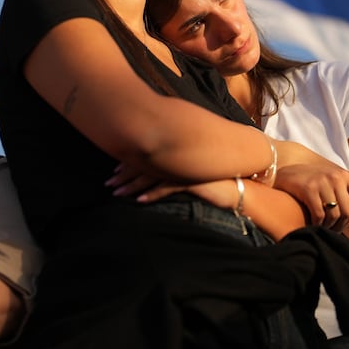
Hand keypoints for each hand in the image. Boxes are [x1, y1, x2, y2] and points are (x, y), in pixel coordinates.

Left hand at [107, 163, 239, 207]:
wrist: (239, 184)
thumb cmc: (215, 177)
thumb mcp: (191, 168)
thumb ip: (174, 162)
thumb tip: (156, 164)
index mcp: (176, 148)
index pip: (145, 151)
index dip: (128, 160)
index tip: (115, 168)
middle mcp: (177, 155)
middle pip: (143, 162)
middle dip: (124, 174)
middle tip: (108, 182)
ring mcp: (183, 167)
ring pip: (150, 175)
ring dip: (131, 185)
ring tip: (116, 193)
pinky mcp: (190, 181)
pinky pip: (166, 188)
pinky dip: (150, 194)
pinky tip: (139, 201)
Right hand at [272, 163, 348, 235]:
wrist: (284, 172)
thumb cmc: (310, 182)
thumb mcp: (330, 183)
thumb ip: (346, 196)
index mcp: (344, 176)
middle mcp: (336, 177)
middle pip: (348, 212)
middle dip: (343, 226)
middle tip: (335, 231)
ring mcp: (322, 182)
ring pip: (334, 215)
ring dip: (330, 227)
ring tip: (325, 228)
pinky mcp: (308, 189)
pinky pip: (320, 215)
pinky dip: (318, 224)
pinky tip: (314, 224)